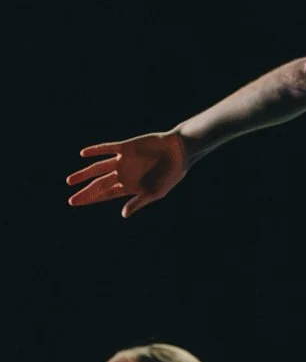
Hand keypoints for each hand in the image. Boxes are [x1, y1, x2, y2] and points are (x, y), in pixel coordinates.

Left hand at [66, 129, 190, 216]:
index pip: (105, 194)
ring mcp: (123, 160)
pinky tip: (84, 154)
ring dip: (84, 173)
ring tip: (70, 180)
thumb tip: (123, 214)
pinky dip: (96, 150)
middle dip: (85, 192)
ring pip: (98, 167)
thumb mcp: (155, 192)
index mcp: (129, 186)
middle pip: (99, 184)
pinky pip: (107, 148)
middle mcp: (122, 174)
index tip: (75, 203)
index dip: (90, 199)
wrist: (178, 152)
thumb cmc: (170, 175)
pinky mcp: (126, 147)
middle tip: (71, 200)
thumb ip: (138, 202)